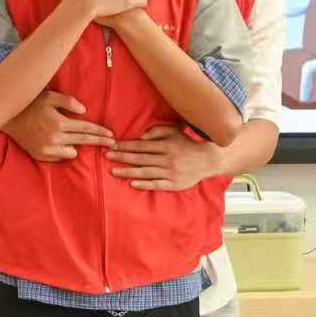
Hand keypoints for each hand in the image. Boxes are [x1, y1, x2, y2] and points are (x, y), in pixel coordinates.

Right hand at [5, 90, 115, 161]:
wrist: (8, 119)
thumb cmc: (30, 104)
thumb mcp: (49, 96)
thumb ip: (68, 102)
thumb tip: (85, 111)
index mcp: (59, 123)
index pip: (85, 128)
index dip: (100, 131)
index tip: (111, 134)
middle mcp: (55, 138)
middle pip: (83, 141)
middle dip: (99, 141)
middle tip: (112, 143)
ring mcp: (47, 149)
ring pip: (72, 152)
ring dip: (76, 146)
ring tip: (74, 139)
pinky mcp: (41, 156)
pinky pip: (59, 157)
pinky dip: (62, 151)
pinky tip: (59, 144)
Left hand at [106, 124, 221, 190]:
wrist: (208, 160)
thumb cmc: (187, 145)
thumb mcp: (175, 133)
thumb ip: (158, 132)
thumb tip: (141, 136)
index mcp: (166, 145)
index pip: (141, 145)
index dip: (125, 145)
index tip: (112, 145)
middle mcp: (167, 158)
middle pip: (140, 158)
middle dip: (122, 157)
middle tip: (107, 156)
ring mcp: (170, 172)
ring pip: (145, 172)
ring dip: (128, 171)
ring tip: (113, 171)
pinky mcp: (174, 184)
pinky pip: (156, 184)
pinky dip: (144, 184)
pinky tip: (132, 183)